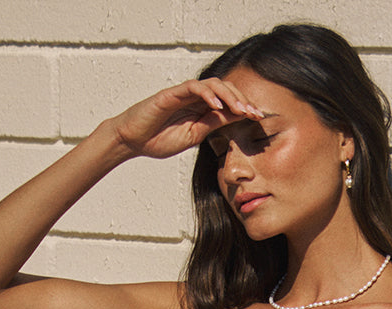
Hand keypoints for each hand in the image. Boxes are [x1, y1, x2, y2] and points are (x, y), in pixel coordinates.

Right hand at [106, 76, 265, 161]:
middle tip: (255, 114)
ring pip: (213, 85)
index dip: (245, 108)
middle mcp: (195, 98)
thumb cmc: (158, 139)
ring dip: (230, 96)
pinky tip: (218, 106)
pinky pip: (193, 88)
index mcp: (201, 109)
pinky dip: (208, 94)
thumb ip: (212, 124)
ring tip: (241, 110)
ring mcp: (184, 94)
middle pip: (225, 90)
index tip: (259, 119)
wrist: (132, 141)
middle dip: (242, 100)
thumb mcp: (193, 135)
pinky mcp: (172, 93)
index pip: (228, 102)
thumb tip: (236, 117)